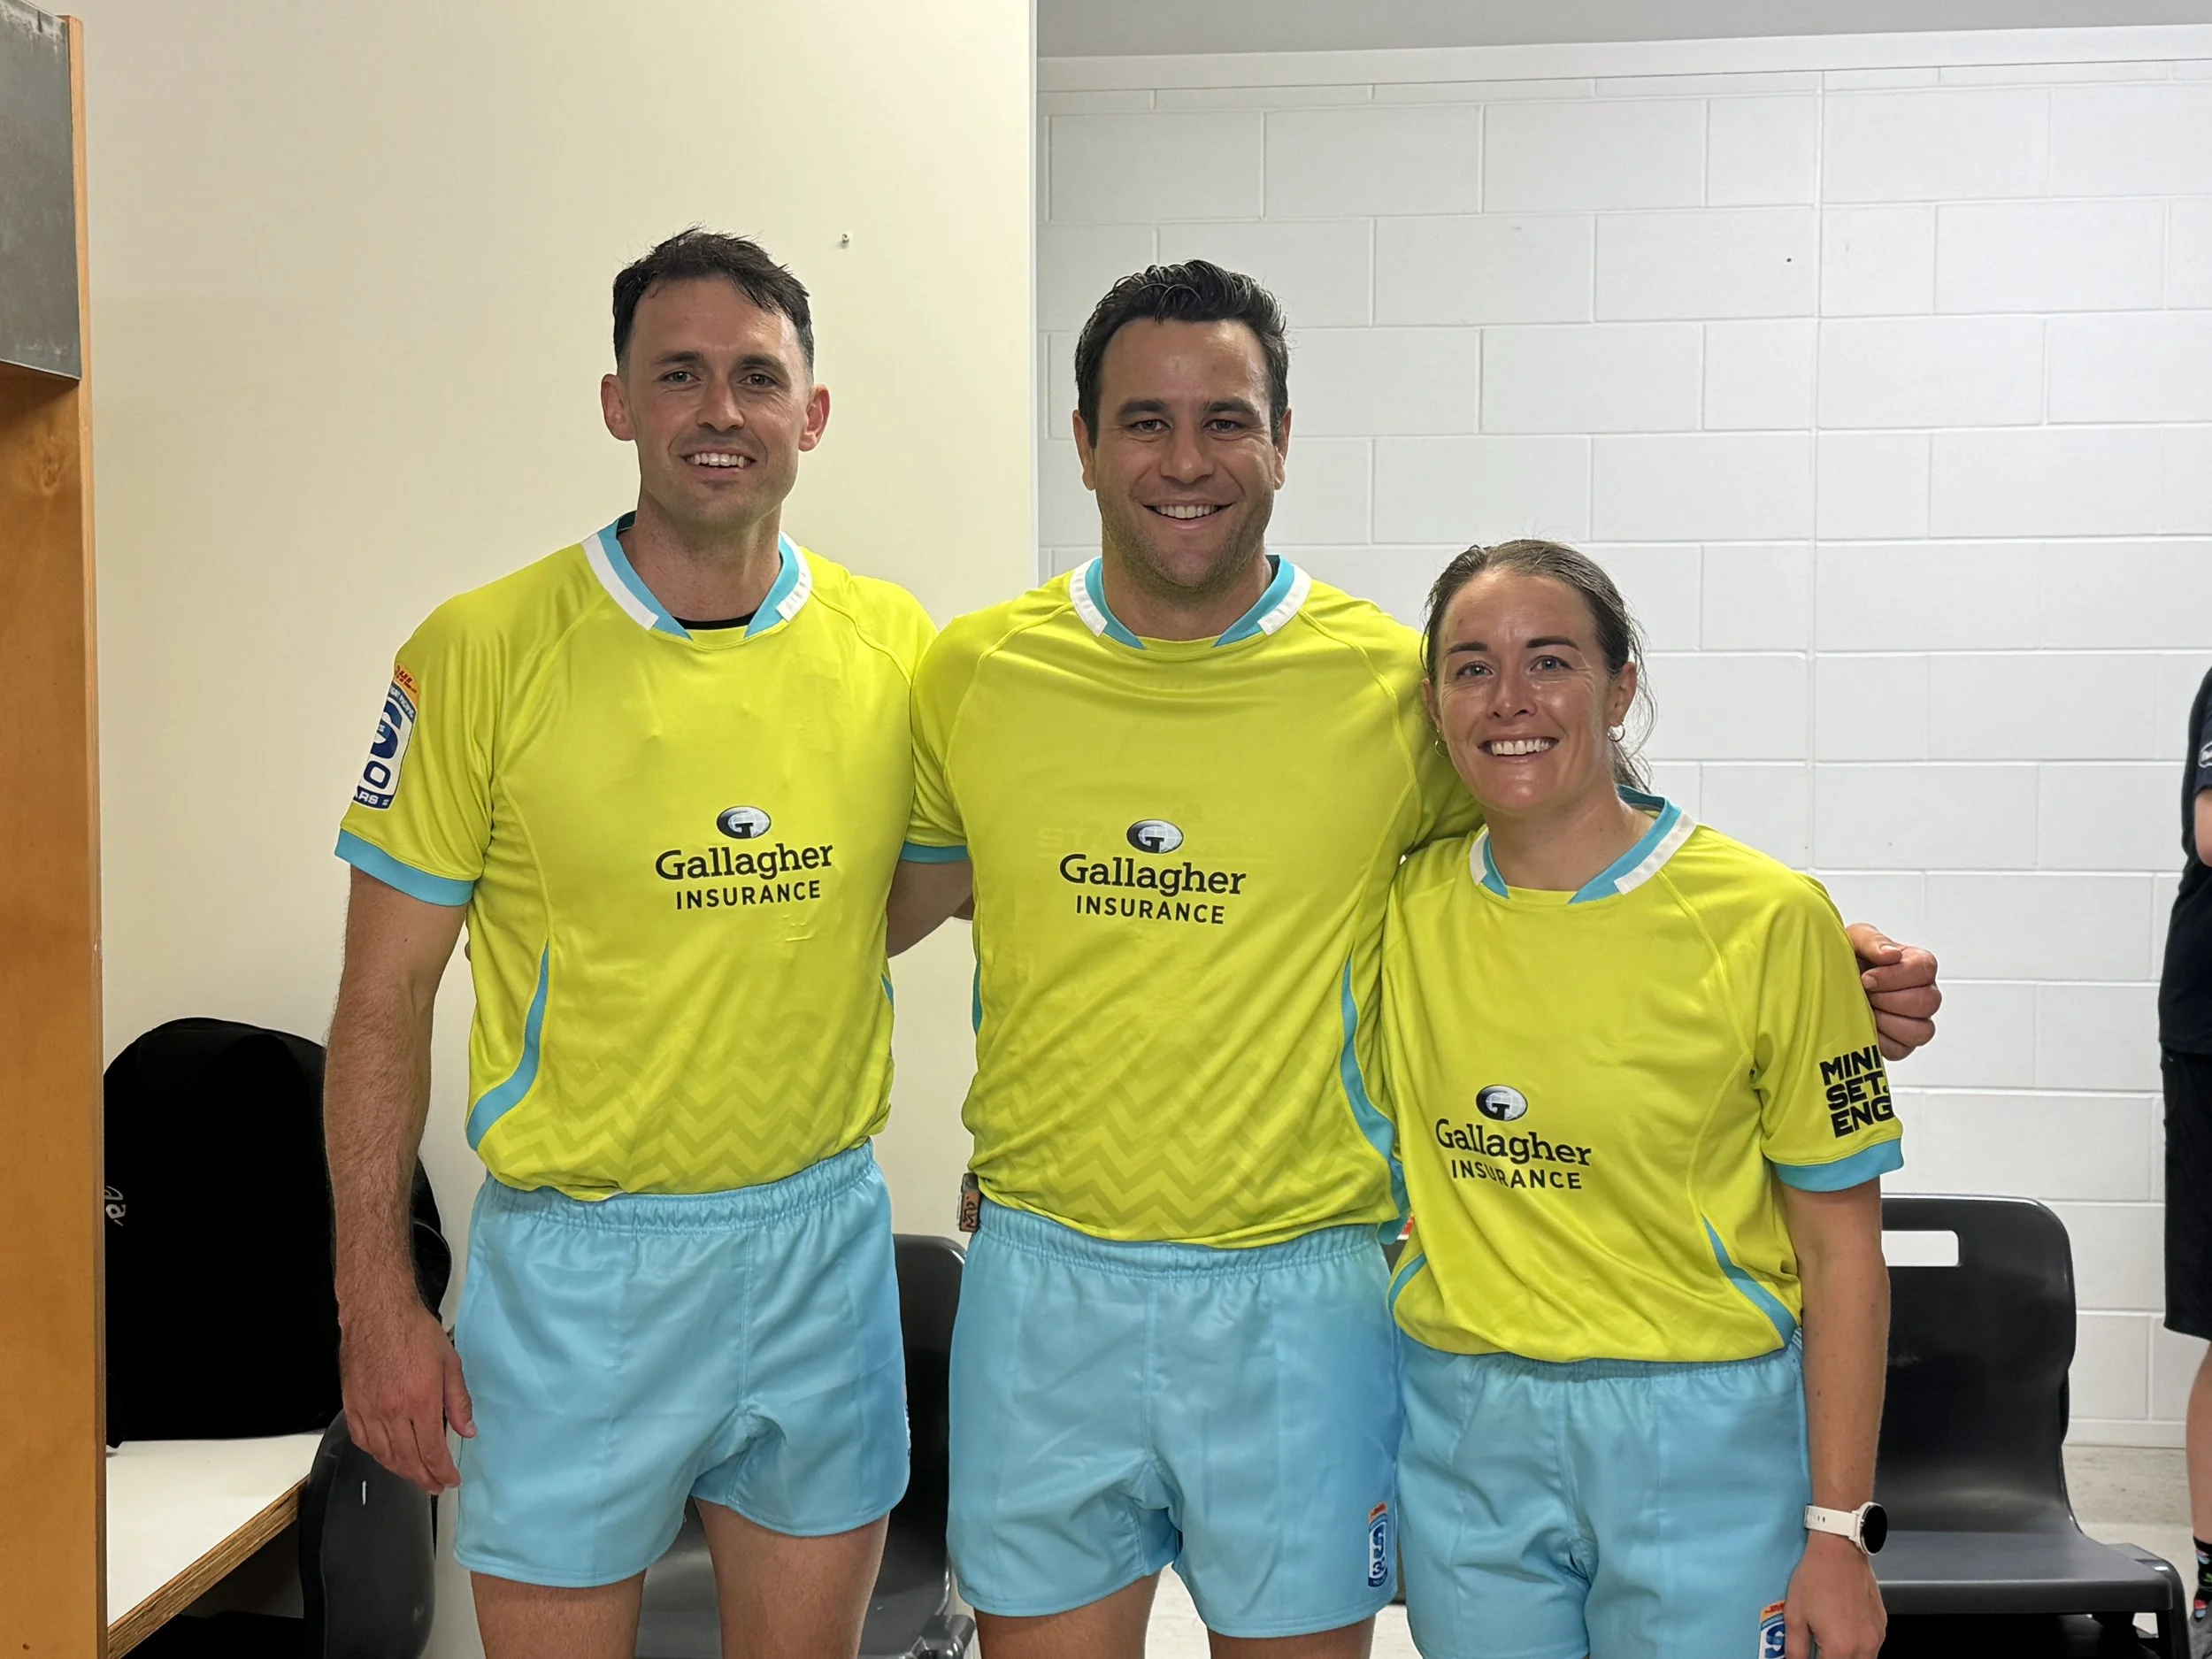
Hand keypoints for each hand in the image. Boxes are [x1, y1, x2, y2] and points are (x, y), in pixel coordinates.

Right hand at [339, 1291, 474, 1493]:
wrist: (378, 1313)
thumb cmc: (415, 1332)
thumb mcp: (449, 1363)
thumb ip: (458, 1401)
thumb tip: (467, 1431)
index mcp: (420, 1401)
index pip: (432, 1451)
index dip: (442, 1471)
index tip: (451, 1479)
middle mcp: (392, 1412)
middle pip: (408, 1460)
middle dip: (424, 1478)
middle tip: (436, 1486)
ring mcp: (369, 1411)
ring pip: (384, 1455)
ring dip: (402, 1471)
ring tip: (416, 1476)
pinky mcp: (352, 1406)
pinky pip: (364, 1442)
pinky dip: (378, 1455)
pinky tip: (389, 1457)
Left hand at [1785, 1532, 1885, 1658]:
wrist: (1839, 1551)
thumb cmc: (1815, 1578)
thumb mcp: (1794, 1615)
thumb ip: (1795, 1648)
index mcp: (1840, 1649)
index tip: (1809, 1656)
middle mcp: (1864, 1647)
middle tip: (1820, 1650)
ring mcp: (1877, 1636)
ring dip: (1848, 1658)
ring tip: (1830, 1643)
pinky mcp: (1882, 1624)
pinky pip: (1873, 1647)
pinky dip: (1860, 1647)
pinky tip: (1844, 1631)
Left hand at [1845, 923, 1939, 1061]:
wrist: (1827, 983)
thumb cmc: (1846, 959)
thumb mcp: (1855, 939)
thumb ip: (1873, 942)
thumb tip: (1891, 954)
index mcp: (1917, 965)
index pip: (1925, 970)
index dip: (1895, 976)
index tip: (1867, 978)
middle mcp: (1923, 993)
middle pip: (1928, 1003)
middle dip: (1888, 999)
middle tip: (1865, 994)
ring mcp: (1915, 1021)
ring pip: (1921, 1031)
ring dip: (1886, 1021)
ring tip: (1865, 1009)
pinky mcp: (1902, 1044)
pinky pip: (1901, 1050)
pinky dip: (1880, 1040)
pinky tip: (1865, 1025)